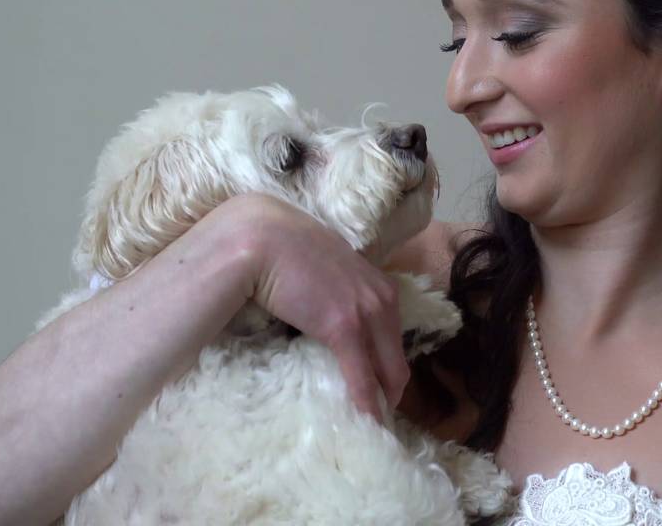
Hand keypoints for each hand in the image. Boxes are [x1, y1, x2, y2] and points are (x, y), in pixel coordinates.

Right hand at [230, 193, 409, 420]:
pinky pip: (362, 377)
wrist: (263, 236)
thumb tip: (325, 309)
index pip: (394, 336)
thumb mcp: (325, 266)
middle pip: (398, 359)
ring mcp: (366, 312)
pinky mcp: (345, 328)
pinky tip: (366, 423)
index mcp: (379, 283)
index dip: (387, 365)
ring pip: (388, 372)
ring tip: (372, 425)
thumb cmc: (284, 248)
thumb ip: (336, 287)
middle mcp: (382, 297)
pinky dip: (366, 404)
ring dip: (381, 402)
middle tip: (377, 416)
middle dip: (390, 391)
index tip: (378, 387)